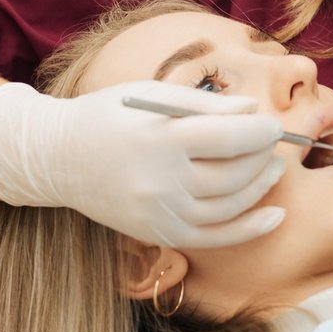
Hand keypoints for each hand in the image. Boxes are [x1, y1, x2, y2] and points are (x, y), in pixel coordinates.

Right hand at [0, 79, 287, 246]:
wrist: (57, 158)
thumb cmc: (110, 116)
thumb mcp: (153, 94)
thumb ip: (207, 104)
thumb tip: (252, 111)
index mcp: (161, 138)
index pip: (231, 138)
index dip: (262, 132)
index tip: (273, 125)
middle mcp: (161, 180)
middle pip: (234, 173)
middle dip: (263, 156)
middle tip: (273, 143)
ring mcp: (160, 212)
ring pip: (230, 205)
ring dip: (260, 186)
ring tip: (273, 167)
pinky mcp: (159, 233)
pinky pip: (215, 237)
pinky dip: (250, 228)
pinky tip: (275, 215)